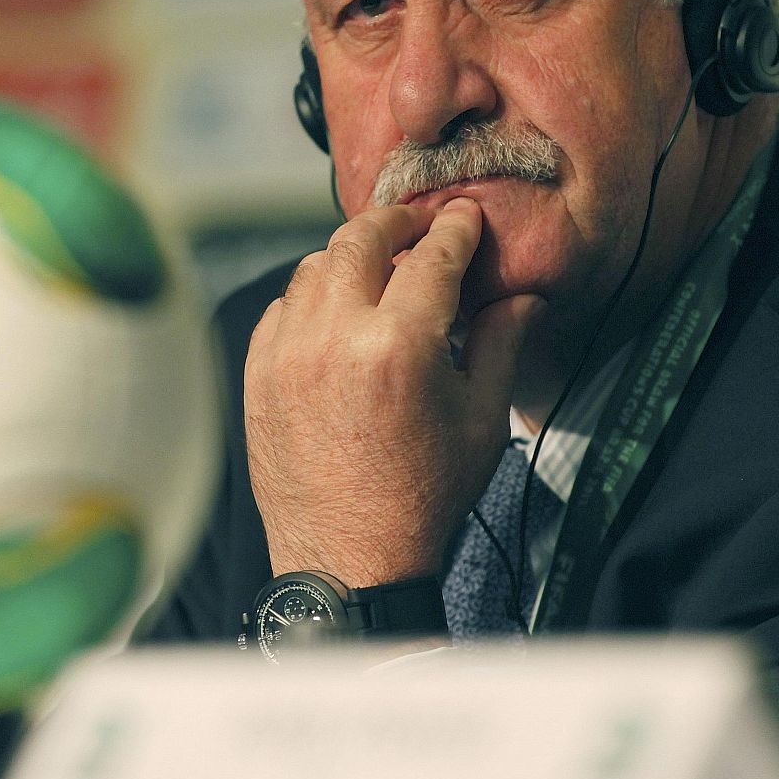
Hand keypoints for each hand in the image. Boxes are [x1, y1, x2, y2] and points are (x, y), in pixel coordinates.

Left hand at [244, 197, 543, 586]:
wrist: (349, 560)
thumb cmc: (424, 496)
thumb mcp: (481, 420)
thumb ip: (500, 344)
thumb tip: (521, 296)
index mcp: (398, 346)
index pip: (431, 256)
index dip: (455, 229)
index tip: (465, 217)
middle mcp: (334, 338)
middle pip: (359, 240)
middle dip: (394, 222)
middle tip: (417, 226)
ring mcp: (286, 354)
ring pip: (313, 268)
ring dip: (349, 259)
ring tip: (377, 271)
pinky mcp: (256, 375)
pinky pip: (281, 309)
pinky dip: (310, 300)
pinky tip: (336, 316)